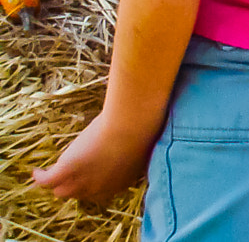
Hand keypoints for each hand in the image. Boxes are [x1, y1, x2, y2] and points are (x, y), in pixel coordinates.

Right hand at [32, 109, 155, 205]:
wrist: (132, 125)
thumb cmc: (142, 127)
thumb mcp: (139, 142)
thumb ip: (133, 149)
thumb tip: (135, 138)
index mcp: (120, 183)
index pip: (100, 190)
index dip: (94, 181)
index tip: (92, 172)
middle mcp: (99, 188)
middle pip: (80, 193)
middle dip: (76, 185)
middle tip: (71, 174)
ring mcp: (82, 181)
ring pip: (62, 190)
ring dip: (57, 184)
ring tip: (51, 175)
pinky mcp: (67, 169)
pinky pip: (47, 180)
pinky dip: (40, 177)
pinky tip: (36, 172)